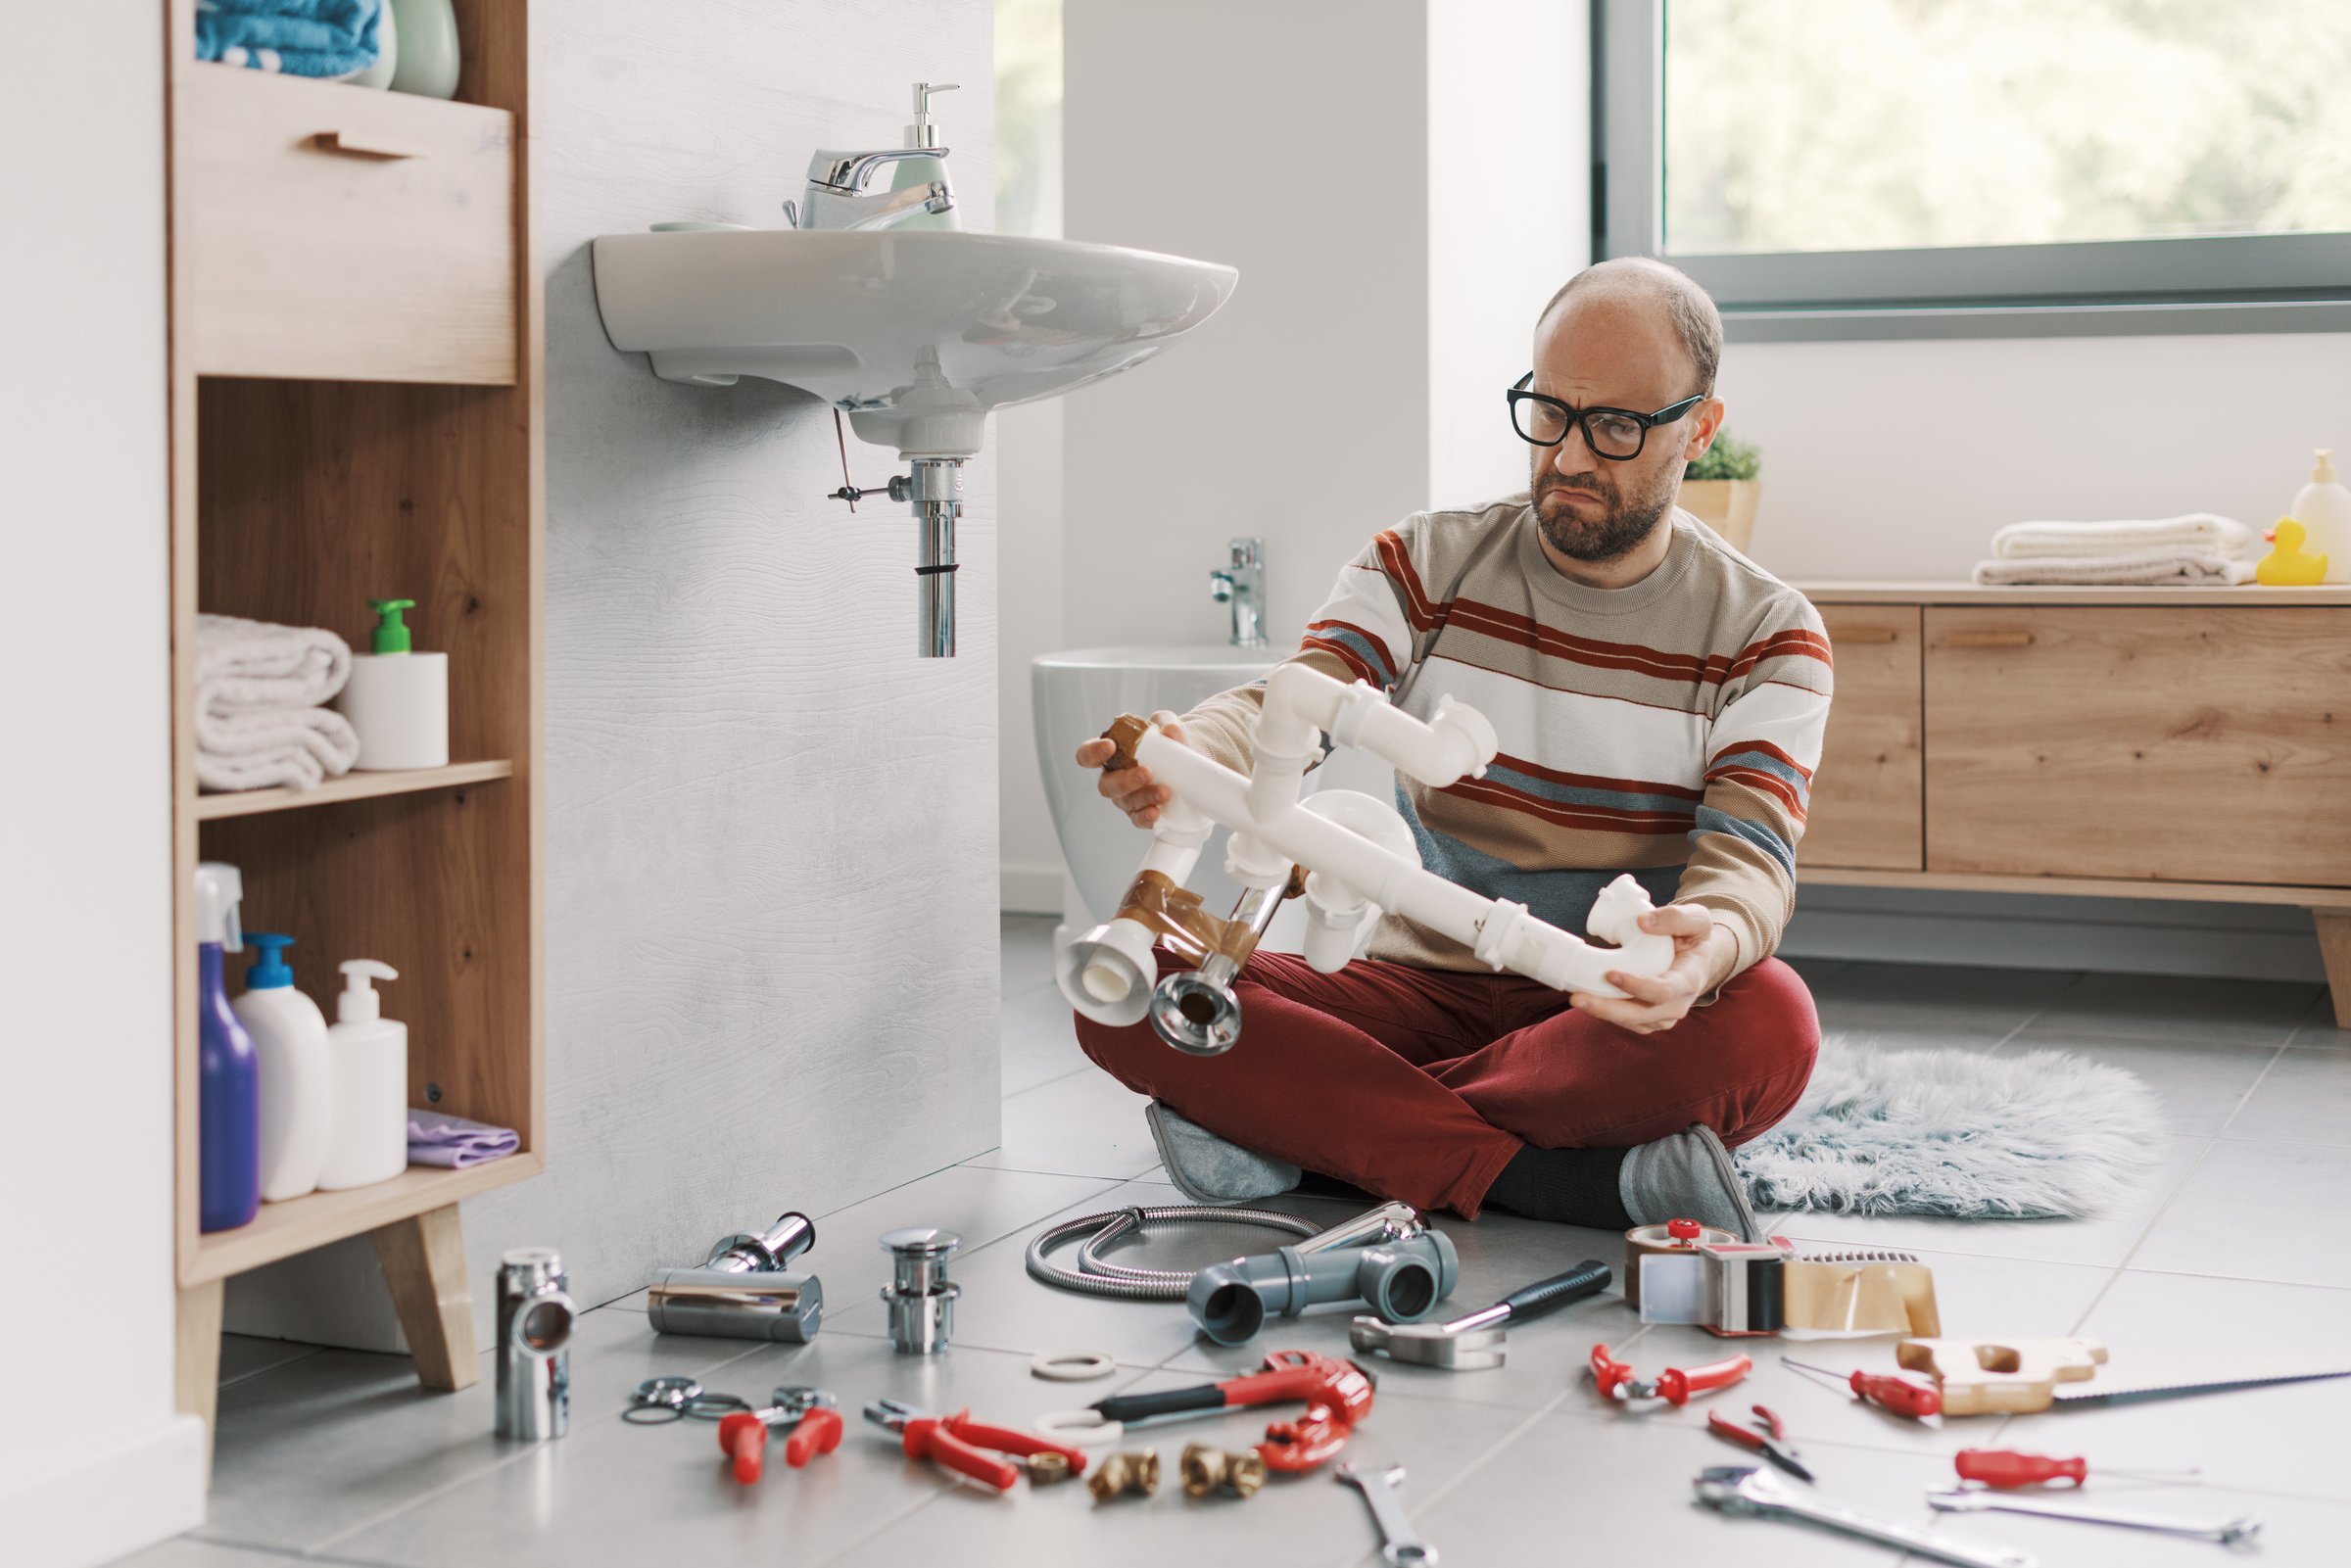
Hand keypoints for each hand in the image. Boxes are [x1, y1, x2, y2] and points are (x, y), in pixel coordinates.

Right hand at [1074, 710, 1185, 829]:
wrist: (1186, 764)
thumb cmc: (1166, 742)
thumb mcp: (1166, 725)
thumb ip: (1166, 722)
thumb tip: (1170, 730)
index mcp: (1111, 754)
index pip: (1087, 754)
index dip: (1092, 752)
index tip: (1110, 746)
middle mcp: (1113, 778)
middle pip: (1107, 784)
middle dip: (1126, 780)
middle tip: (1147, 773)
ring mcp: (1125, 798)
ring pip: (1125, 801)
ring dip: (1144, 797)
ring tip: (1164, 792)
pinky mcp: (1140, 813)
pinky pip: (1137, 818)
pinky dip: (1146, 817)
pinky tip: (1156, 812)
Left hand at [1569, 903, 1737, 1034]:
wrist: (1696, 958)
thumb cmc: (1693, 937)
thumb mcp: (1696, 919)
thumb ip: (1675, 917)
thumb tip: (1642, 922)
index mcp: (1689, 980)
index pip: (1664, 991)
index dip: (1637, 986)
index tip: (1610, 974)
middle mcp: (1677, 1004)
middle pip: (1641, 1015)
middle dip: (1608, 1009)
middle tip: (1578, 998)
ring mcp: (1663, 1015)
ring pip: (1631, 1022)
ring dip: (1602, 1013)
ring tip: (1576, 998)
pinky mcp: (1648, 1019)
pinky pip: (1625, 1021)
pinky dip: (1605, 1013)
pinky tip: (1587, 1000)